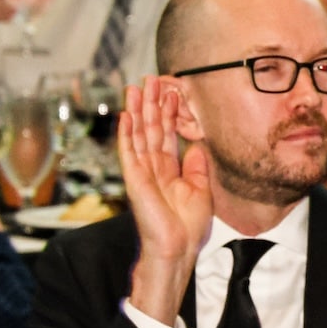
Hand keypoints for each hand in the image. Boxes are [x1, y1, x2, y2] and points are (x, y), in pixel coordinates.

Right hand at [120, 77, 212, 324]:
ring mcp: (142, 173)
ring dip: (138, 110)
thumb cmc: (188, 227)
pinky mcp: (135, 181)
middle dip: (152, 103)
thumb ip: (197, 167)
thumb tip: (197, 145)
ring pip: (138, 134)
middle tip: (152, 79)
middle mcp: (154, 168)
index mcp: (170, 170)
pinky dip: (127, 134)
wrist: (178, 249)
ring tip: (136, 87)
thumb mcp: (201, 190)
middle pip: (152, 128)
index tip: (172, 91)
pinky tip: (126, 116)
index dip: (169, 112)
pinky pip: (129, 153)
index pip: (168, 134)